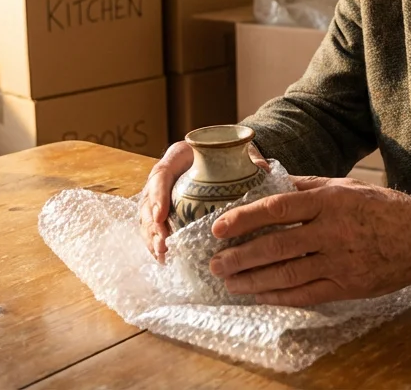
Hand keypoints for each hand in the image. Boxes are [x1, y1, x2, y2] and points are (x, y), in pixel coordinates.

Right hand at [138, 140, 267, 262]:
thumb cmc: (231, 154)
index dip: (158, 194)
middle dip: (152, 224)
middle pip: (149, 198)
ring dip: (152, 237)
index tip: (161, 215)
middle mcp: (166, 174)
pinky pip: (155, 225)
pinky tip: (163, 258)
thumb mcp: (241, 152)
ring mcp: (163, 193)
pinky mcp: (166, 209)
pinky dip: (156, 241)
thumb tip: (263, 170)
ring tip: (162, 255)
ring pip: (148, 215)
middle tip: (162, 244)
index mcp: (179, 156)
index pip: (162, 173)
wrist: (226, 157)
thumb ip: (251, 159)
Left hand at [207, 176, 410, 306]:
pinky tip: (259, 295)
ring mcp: (340, 262)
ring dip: (253, 279)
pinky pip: (305, 294)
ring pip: (287, 274)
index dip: (245, 219)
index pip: (278, 208)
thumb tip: (267, 177)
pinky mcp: (347, 286)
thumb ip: (305, 186)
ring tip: (230, 281)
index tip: (219, 228)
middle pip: (277, 246)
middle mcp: (332, 232)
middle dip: (240, 256)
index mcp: (330, 201)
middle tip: (215, 262)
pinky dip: (278, 296)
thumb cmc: (381, 208)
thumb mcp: (345, 186)